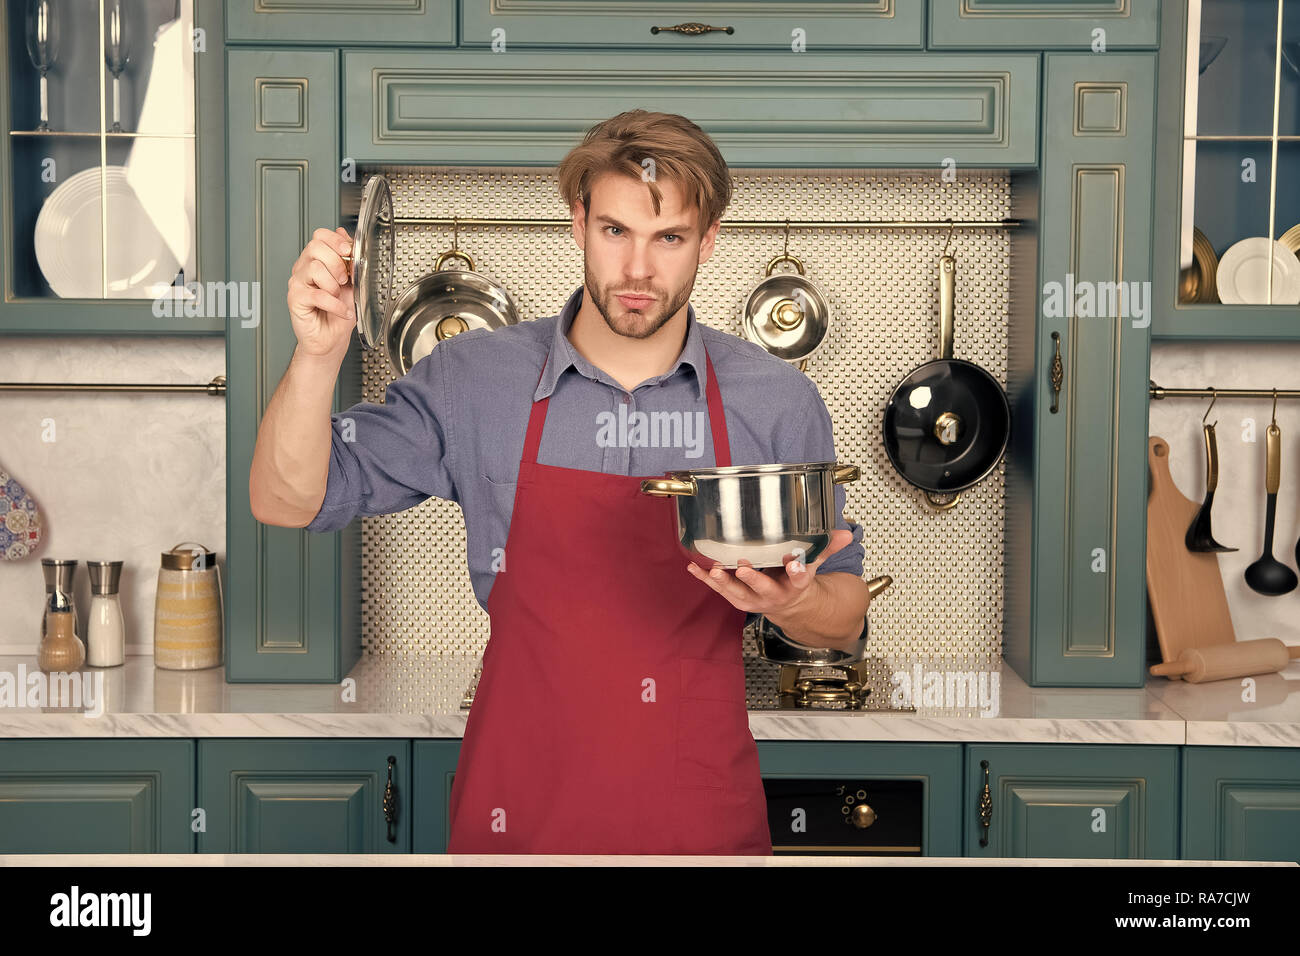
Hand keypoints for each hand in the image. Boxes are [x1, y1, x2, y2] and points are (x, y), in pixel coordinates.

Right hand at [287, 226, 356, 358]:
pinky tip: (342, 311)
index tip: (349, 252)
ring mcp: (297, 283)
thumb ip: (348, 259)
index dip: (335, 241)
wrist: (331, 339)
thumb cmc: (339, 313)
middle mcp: (304, 269)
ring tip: (338, 297)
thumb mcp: (351, 282)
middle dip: (337, 263)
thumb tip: (344, 234)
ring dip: (334, 285)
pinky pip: (318, 294)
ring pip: (315, 268)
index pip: (319, 236)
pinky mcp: (295, 299)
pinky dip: (335, 305)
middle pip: (315, 247)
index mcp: (316, 260)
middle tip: (344, 280)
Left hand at [685, 529, 852, 615]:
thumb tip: (846, 532)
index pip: (801, 579)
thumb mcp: (815, 564)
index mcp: (796, 586)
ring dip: (724, 582)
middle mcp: (774, 595)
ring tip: (714, 569)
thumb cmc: (796, 579)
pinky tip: (694, 567)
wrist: (788, 605)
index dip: (798, 572)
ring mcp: (754, 599)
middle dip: (754, 579)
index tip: (795, 564)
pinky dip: (706, 579)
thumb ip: (826, 547)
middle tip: (744, 567)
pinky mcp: (737, 597)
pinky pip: (720, 590)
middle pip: (765, 589)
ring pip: (738, 593)